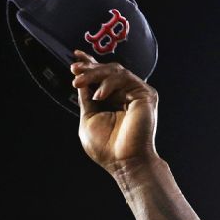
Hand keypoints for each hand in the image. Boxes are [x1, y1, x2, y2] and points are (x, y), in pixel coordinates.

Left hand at [71, 50, 158, 171]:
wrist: (123, 162)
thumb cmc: (106, 147)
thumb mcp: (88, 118)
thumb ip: (86, 98)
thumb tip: (79, 80)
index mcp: (111, 99)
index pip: (101, 77)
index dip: (89, 64)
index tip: (75, 57)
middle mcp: (124, 94)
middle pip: (107, 70)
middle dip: (89, 68)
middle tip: (74, 70)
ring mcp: (136, 93)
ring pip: (115, 71)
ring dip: (94, 73)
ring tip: (79, 82)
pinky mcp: (145, 94)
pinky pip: (125, 78)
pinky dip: (108, 84)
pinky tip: (99, 95)